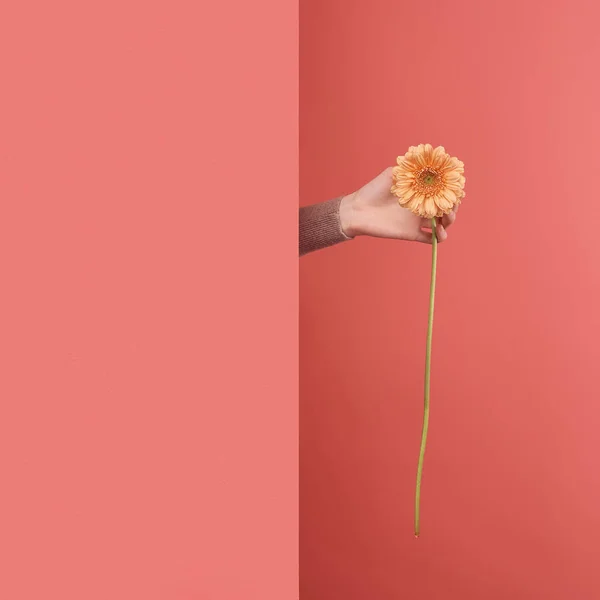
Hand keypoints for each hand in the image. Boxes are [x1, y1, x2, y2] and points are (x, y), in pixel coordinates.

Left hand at [338, 167, 456, 243]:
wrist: (357, 210)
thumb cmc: (373, 190)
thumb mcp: (393, 173)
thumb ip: (411, 168)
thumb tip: (428, 162)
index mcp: (419, 192)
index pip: (443, 192)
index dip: (452, 191)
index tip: (455, 189)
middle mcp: (421, 206)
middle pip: (446, 208)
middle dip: (453, 206)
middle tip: (451, 205)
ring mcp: (417, 221)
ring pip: (442, 224)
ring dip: (449, 221)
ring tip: (446, 218)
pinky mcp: (412, 233)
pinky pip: (431, 239)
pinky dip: (439, 237)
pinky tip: (437, 231)